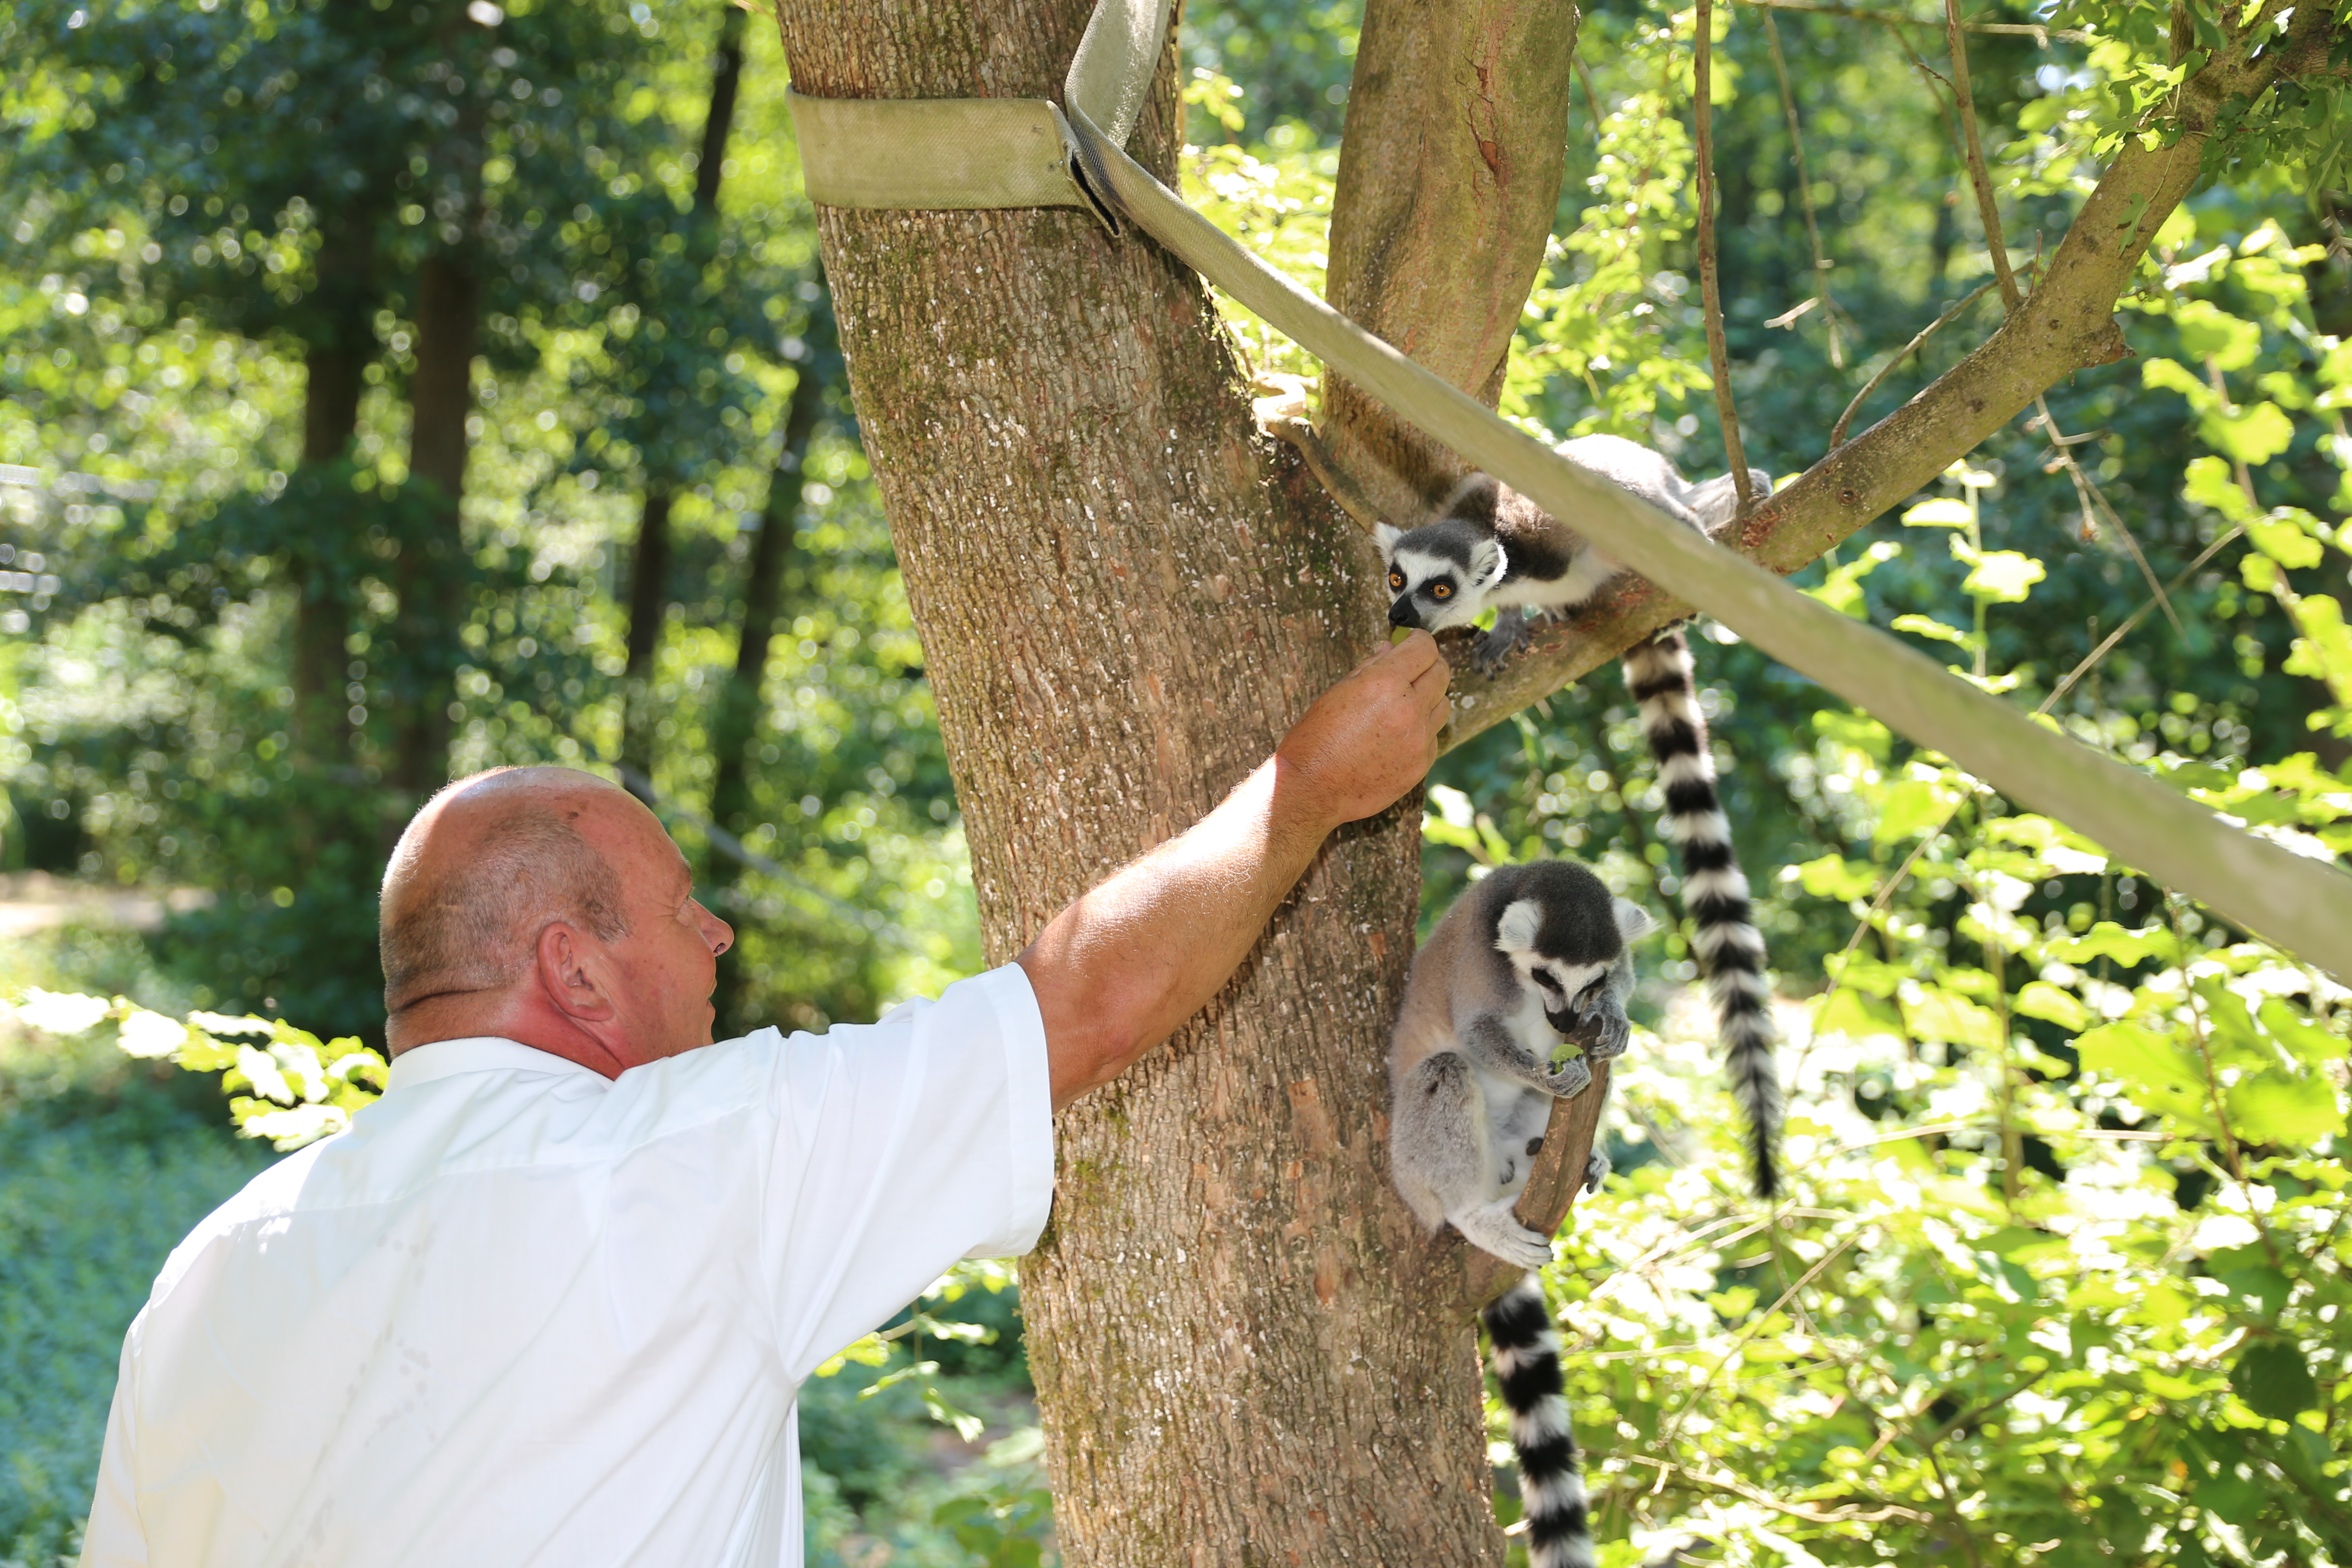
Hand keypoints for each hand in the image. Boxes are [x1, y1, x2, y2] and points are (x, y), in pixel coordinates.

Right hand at [1273, 631, 1449, 829]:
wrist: (1312, 788)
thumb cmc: (1316, 737)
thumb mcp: (1337, 691)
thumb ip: (1370, 667)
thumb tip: (1391, 648)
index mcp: (1384, 684)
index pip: (1424, 648)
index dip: (1418, 640)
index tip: (1411, 642)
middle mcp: (1409, 710)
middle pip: (1442, 673)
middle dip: (1427, 665)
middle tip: (1411, 669)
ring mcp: (1419, 740)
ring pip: (1443, 705)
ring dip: (1428, 698)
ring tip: (1401, 706)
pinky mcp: (1421, 765)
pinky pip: (1433, 737)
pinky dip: (1421, 731)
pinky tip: (1395, 737)